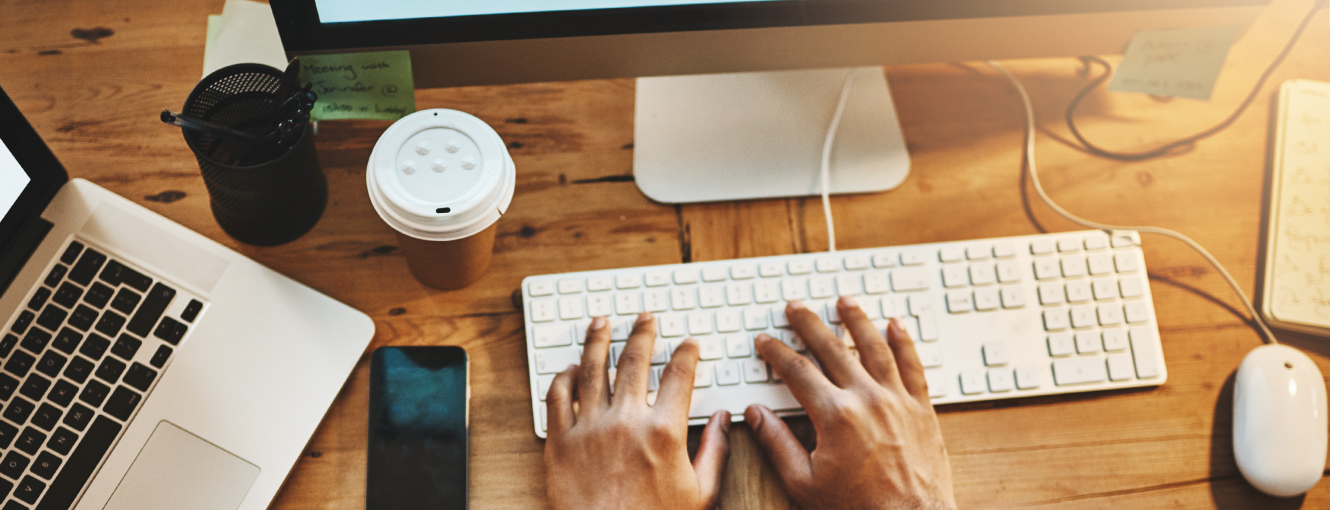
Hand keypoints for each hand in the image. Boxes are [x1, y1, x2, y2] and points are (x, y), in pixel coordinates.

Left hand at [545, 313, 730, 509]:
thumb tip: (725, 420)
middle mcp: (625, 421)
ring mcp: (589, 429)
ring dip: (598, 341)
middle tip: (645, 319)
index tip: (689, 344)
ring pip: (591, 370)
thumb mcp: (701, 494)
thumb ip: (715, 451)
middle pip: (634, 361)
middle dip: (642, 334)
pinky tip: (569, 368)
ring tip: (601, 323)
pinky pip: (557, 398)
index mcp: (664, 431)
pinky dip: (563, 378)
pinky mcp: (559, 443)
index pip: (680, 375)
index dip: (687, 353)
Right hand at [745, 297, 955, 509]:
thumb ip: (777, 443)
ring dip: (856, 320)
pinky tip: (896, 324)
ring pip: (874, 346)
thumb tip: (755, 415)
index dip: (776, 353)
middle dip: (809, 324)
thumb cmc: (858, 508)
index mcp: (834, 415)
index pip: (797, 371)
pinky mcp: (921, 409)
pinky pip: (912, 365)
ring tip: (844, 301)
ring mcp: (897, 400)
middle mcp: (866, 399)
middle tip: (795, 308)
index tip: (766, 342)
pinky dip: (904, 342)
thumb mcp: (804, 482)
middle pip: (832, 348)